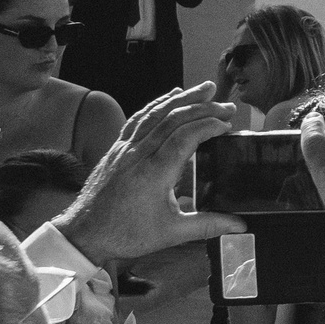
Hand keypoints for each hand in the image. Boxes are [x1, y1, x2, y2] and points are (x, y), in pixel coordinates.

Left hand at [54, 84, 245, 264]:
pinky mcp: (116, 149)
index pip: (186, 136)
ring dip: (182, 98)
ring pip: (155, 113)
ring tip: (204, 88)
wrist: (83, 234)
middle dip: (203, 107)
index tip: (227, 126)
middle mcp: (138, 155)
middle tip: (227, 105)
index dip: (209, 125)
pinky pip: (138, 119)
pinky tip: (169, 96)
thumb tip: (240, 224)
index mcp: (154, 173)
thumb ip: (208, 225)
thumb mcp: (171, 233)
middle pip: (173, 119)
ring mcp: (124, 149)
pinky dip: (156, 104)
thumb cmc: (125, 234)